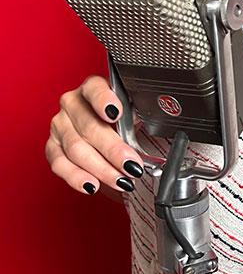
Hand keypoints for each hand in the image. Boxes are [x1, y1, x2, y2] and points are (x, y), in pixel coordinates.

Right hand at [46, 75, 143, 195]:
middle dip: (113, 151)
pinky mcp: (52, 147)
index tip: (116, 114)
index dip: (104, 101)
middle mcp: (72, 104)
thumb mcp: (134, 108)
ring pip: (76, 150)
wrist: (107, 127)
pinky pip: (60, 164)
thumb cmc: (122, 116)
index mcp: (92, 88)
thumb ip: (140, 111)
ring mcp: (60, 126)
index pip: (95, 90)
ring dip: (101, 169)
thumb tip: (159, 122)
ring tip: (121, 180)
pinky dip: (76, 177)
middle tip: (132, 166)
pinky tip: (92, 185)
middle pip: (89, 128)